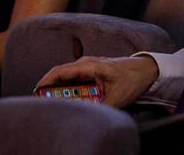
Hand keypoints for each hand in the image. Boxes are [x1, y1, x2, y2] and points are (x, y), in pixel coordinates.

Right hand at [36, 55, 158, 108]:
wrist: (148, 69)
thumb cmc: (133, 77)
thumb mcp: (119, 96)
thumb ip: (104, 107)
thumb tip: (93, 117)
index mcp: (89, 65)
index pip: (60, 71)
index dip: (46, 81)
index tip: (36, 91)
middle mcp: (86, 64)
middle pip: (61, 76)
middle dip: (51, 90)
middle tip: (44, 103)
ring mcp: (89, 68)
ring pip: (69, 80)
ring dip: (63, 92)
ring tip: (58, 105)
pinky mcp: (93, 74)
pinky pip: (77, 82)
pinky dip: (72, 92)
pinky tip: (74, 102)